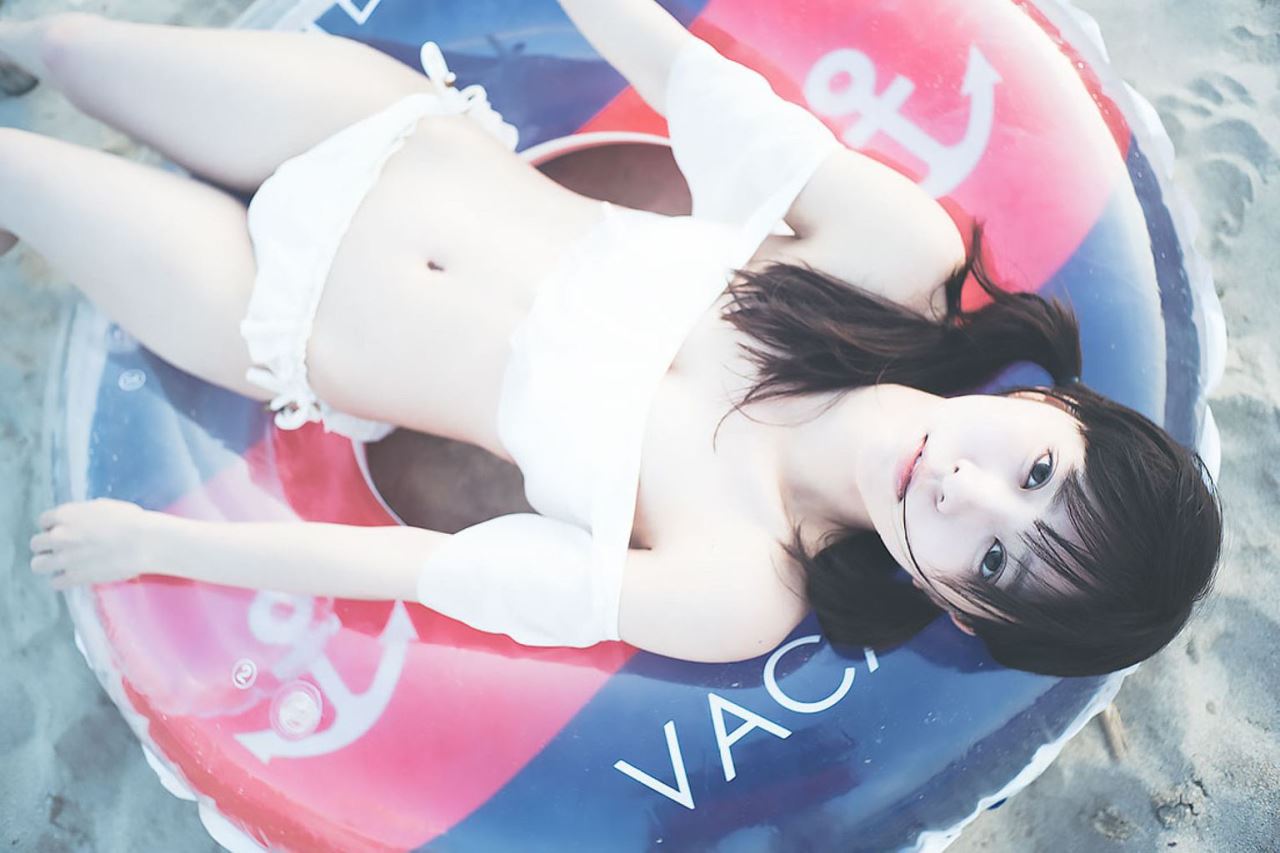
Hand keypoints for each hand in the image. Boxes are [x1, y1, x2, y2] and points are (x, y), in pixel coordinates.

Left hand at [29, 498, 156, 590]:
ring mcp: (64, 558)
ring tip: (60, 565)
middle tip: (61, 548)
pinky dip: (62, 580)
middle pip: (36, 543)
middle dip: (46, 545)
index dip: (53, 525)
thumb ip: (85, 513)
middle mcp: (59, 536)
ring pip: (38, 565)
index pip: (44, 520)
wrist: (143, 542)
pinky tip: (72, 577)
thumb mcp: (104, 506)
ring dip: (47, 564)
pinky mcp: (75, 577)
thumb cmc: (130, 519)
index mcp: (66, 515)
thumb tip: (82, 519)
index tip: (62, 529)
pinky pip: (55, 583)